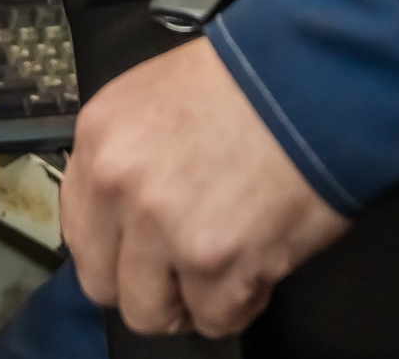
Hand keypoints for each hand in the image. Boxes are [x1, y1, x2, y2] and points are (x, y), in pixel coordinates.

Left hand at [62, 37, 349, 337]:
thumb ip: (130, 155)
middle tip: (183, 271)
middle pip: (104, 282)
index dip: (115, 247)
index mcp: (101, 136)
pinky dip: (239, 303)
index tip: (140, 251)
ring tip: (224, 271)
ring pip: (151, 312)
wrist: (319, 79)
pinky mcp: (216, 265)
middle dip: (146, 284)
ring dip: (189, 300)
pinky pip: (214, 320)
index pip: (78, 229)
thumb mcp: (161, 95)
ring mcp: (164, 228)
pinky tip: (258, 268)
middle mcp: (118, 184)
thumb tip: (126, 212)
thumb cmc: (256, 79)